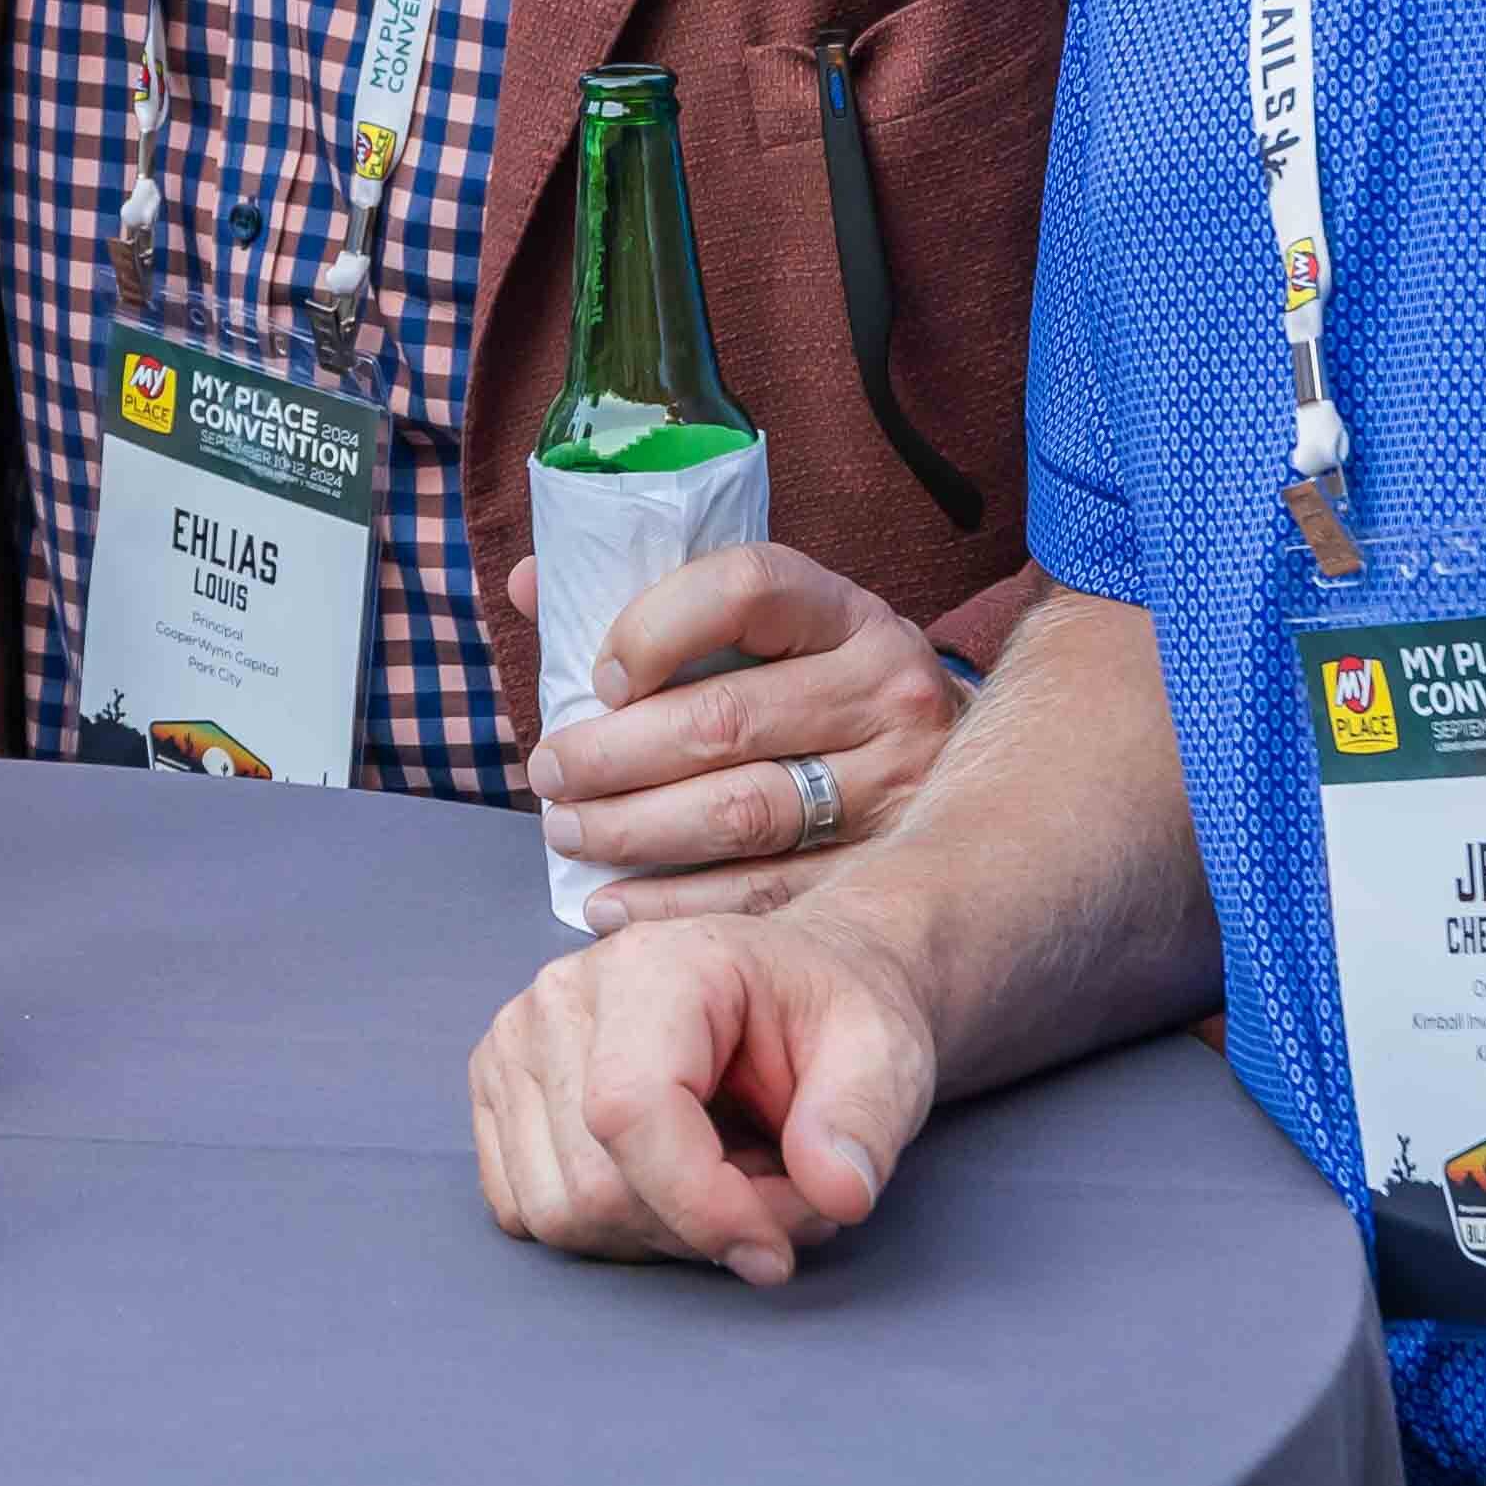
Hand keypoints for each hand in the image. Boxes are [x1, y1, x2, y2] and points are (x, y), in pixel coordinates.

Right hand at [465, 903, 947, 1283]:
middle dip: (704, 1226)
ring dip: (661, 1233)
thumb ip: (863, 1119)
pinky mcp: (500, 1095)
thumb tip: (838, 1193)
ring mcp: (516, 1046)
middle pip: (596, 1183)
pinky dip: (611, 1229)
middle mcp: (560, 996)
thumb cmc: (827, 1016)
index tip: (775, 1253)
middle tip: (784, 1201)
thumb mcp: (882, 1051)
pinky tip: (670, 1185)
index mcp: (653, 965)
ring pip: (562, 1213)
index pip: (631, 1111)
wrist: (786, 994)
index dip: (702, 1206)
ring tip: (731, 1181)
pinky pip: (531, 1213)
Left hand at [520, 543, 967, 924]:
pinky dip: (675, 903)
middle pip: (726, 720)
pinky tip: (613, 902)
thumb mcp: (775, 631)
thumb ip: (656, 604)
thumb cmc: (823, 690)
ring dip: (636, 830)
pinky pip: (764, 892)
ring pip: (743, 812)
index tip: (600, 679)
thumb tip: (529, 582)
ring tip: (570, 834)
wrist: (957, 767)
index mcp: (845, 613)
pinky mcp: (883, 866)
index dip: (656, 629)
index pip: (746, 588)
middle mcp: (883, 690)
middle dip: (614, 755)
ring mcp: (893, 783)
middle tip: (549, 774)